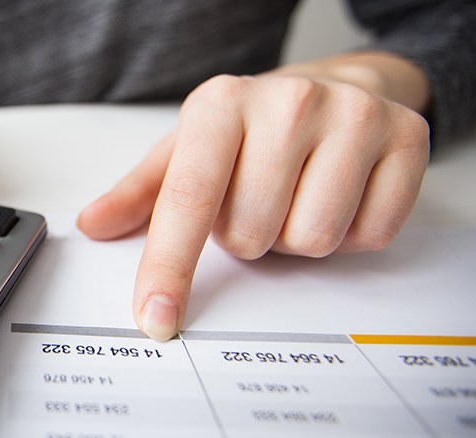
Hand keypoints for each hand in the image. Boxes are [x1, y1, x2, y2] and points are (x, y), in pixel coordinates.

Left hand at [78, 58, 429, 340]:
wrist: (336, 85)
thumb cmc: (250, 129)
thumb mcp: (187, 150)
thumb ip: (139, 194)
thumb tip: (93, 226)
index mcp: (220, 105)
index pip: (187, 200)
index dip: (169, 266)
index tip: (156, 316)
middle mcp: (287, 102)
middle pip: (251, 235)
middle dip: (248, 236)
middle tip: (257, 199)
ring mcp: (353, 116)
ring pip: (310, 241)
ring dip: (296, 238)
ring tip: (294, 196)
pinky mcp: (406, 139)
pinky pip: (369, 235)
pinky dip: (349, 234)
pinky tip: (339, 195)